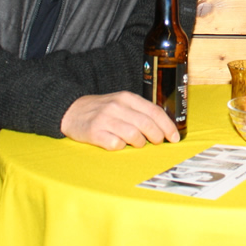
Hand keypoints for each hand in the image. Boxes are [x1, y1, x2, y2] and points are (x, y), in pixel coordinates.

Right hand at [61, 91, 179, 149]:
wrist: (71, 110)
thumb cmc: (102, 110)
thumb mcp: (121, 103)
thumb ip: (139, 111)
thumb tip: (163, 127)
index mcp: (127, 98)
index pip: (154, 111)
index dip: (167, 126)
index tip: (175, 137)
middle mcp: (117, 106)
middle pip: (146, 124)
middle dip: (157, 137)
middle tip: (158, 142)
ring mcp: (105, 119)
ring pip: (134, 135)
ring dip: (140, 143)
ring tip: (137, 144)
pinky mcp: (95, 132)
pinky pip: (116, 144)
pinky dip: (121, 147)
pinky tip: (118, 144)